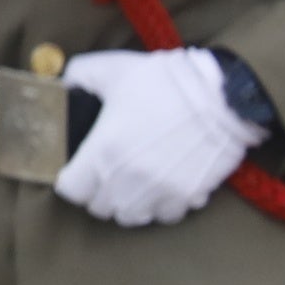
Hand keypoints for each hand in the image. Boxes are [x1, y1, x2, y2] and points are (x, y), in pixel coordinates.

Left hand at [51, 47, 261, 228]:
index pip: (71, 190)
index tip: (75, 168)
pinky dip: (157, 205)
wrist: (220, 94)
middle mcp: (128, 180)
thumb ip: (79, 75)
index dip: (69, 179)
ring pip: (129, 216)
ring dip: (125, 202)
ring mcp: (159, 192)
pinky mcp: (186, 197)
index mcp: (104, 152)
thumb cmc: (163, 80)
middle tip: (103, 171)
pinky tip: (159, 184)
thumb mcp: (113, 68)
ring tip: (129, 181)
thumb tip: (64, 85)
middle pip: (98, 207)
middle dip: (96, 191)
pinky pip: (162, 215)